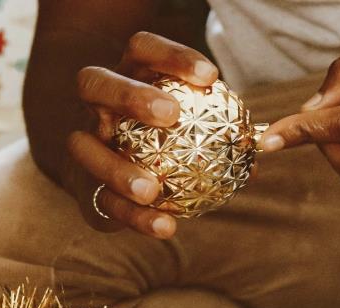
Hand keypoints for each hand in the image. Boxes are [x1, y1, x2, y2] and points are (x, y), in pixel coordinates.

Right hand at [67, 32, 217, 236]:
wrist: (112, 172)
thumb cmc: (162, 140)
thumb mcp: (187, 126)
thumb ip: (218, 129)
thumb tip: (259, 146)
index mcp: (126, 75)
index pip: (142, 49)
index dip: (172, 56)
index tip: (210, 77)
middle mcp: (95, 103)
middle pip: (96, 82)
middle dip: (131, 95)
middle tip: (170, 115)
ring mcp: (81, 142)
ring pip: (83, 147)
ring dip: (118, 168)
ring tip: (151, 189)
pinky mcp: (79, 185)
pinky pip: (101, 201)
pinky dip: (133, 217)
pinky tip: (165, 227)